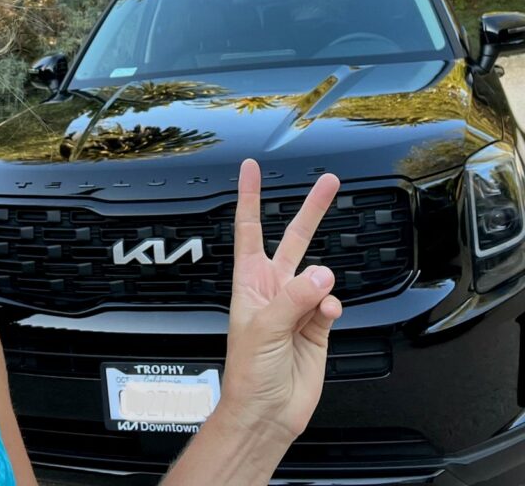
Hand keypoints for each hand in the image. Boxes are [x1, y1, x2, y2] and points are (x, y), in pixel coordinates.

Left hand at [218, 159, 341, 443]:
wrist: (266, 414)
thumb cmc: (248, 374)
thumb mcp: (263, 329)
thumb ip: (294, 298)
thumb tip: (322, 273)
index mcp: (250, 281)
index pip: (249, 228)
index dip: (250, 196)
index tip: (251, 167)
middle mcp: (275, 288)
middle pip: (296, 238)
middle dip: (312, 209)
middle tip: (330, 182)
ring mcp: (298, 305)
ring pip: (319, 274)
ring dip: (322, 284)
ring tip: (315, 304)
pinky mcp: (319, 325)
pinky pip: (333, 302)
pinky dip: (332, 307)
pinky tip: (326, 317)